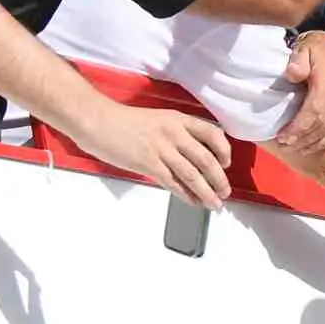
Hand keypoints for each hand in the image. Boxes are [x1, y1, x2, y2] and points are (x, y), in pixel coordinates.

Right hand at [71, 100, 232, 210]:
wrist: (98, 120)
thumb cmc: (125, 121)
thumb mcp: (159, 120)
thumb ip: (178, 135)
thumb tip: (194, 157)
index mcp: (179, 119)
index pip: (213, 133)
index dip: (224, 151)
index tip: (226, 164)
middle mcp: (174, 133)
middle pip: (206, 160)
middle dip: (219, 180)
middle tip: (225, 193)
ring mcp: (161, 148)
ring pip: (193, 175)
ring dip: (207, 193)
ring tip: (214, 204)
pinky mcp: (148, 163)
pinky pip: (173, 182)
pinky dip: (186, 195)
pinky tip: (193, 202)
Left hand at [274, 30, 324, 154]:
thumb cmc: (314, 49)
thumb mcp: (304, 47)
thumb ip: (298, 59)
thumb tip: (292, 73)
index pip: (315, 108)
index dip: (299, 126)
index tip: (282, 136)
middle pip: (323, 123)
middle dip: (303, 137)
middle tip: (285, 145)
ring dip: (313, 142)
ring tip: (295, 149)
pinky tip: (311, 147)